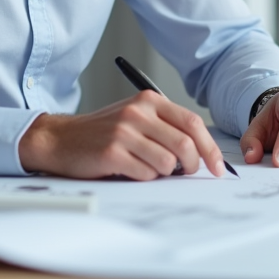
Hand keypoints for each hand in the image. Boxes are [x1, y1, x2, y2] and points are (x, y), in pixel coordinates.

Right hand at [18, 90, 227, 179]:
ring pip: (167, 163)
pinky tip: (130, 170)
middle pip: (185, 144)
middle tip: (187, 173)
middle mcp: (138, 112)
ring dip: (163, 173)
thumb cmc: (103, 131)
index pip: (192, 122)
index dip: (210, 147)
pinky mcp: (112, 153)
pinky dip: (144, 177)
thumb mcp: (135, 117)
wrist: (60, 139)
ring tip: (147, 167)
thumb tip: (201, 152)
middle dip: (192, 166)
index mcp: (148, 100)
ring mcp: (124, 132)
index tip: (218, 167)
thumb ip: (165, 127)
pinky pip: (146, 174)